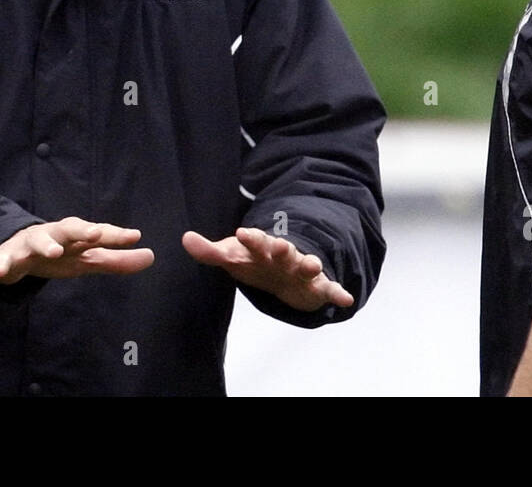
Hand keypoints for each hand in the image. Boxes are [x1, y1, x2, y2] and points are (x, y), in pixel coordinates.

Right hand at [0, 216, 153, 284]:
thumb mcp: (88, 259)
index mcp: (77, 236)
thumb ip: (117, 260)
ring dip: (46, 244)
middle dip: (83, 230)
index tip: (134, 236)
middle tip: (96, 234)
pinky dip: (1, 263)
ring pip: (39, 240)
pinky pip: (4, 259)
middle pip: (71, 228)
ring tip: (54, 251)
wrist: (17, 250)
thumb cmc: (60, 253)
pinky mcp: (9, 255)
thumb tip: (151, 256)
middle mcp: (57, 235)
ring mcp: (32, 244)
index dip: (116, 235)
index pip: (99, 234)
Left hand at [182, 227, 352, 311]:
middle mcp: (284, 256)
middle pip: (283, 250)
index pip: (255, 241)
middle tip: (281, 245)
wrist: (285, 272)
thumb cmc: (255, 262)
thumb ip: (209, 251)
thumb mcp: (232, 257)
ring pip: (307, 265)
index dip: (251, 238)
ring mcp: (302, 269)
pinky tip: (346, 299)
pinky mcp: (317, 286)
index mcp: (263, 249)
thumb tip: (185, 238)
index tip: (243, 232)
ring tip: (314, 264)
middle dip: (282, 248)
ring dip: (311, 264)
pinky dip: (338, 293)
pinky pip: (329, 289)